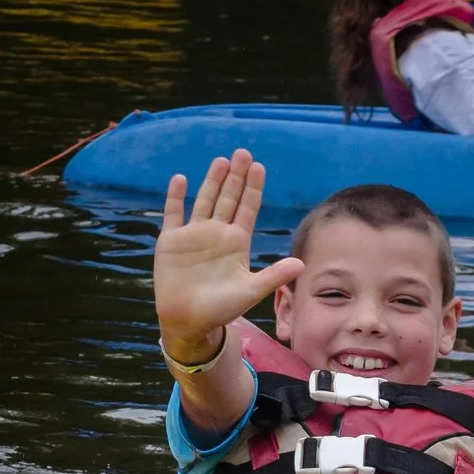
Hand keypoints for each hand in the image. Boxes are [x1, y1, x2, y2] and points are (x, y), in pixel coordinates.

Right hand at [155, 148, 303, 354]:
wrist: (188, 321)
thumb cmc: (220, 309)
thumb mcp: (250, 292)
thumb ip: (273, 276)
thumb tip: (301, 264)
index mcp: (236, 242)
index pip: (247, 208)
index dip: (253, 188)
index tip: (259, 167)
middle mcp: (217, 233)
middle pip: (228, 198)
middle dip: (236, 176)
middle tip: (243, 153)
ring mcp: (193, 235)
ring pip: (205, 200)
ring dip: (212, 181)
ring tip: (221, 160)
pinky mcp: (171, 241)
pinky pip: (173, 214)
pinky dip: (175, 197)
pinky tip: (180, 179)